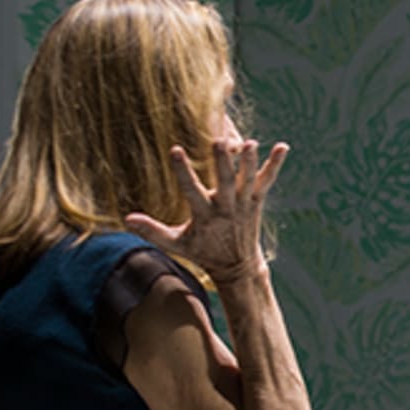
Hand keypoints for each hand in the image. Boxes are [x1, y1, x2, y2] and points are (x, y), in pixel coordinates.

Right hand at [126, 138, 287, 285]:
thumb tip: (126, 219)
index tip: (175, 150)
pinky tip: (283, 147)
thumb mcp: (176, 245)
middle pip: (226, 183)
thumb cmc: (203, 252)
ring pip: (248, 180)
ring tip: (252, 143)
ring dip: (251, 162)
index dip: (183, 171)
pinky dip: (274, 165)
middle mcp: (227, 208)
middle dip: (223, 163)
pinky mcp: (257, 201)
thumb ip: (152, 231)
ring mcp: (244, 204)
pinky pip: (267, 181)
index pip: (191, 190)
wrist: (238, 268)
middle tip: (220, 141)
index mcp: (205, 215)